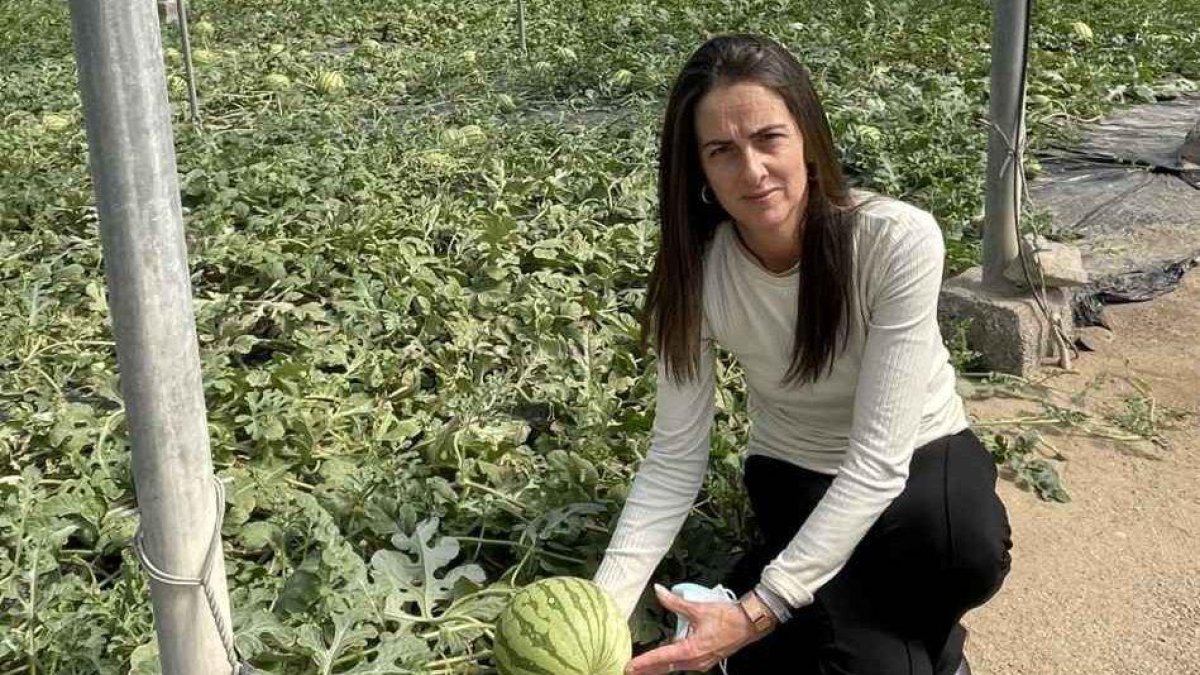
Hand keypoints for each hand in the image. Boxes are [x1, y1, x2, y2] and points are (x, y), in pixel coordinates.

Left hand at [624, 584, 773, 673]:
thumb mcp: (698, 608)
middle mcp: (695, 661)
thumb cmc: (727, 618)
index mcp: (691, 650)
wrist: (750, 624)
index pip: (662, 657)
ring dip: (659, 666)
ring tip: (643, 667)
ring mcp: (701, 663)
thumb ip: (675, 602)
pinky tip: (665, 657)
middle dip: (648, 669)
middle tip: (631, 670)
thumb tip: (659, 591)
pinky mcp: (705, 660)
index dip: (644, 662)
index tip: (630, 666)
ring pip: (675, 666)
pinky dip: (671, 661)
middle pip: (665, 667)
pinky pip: (684, 662)